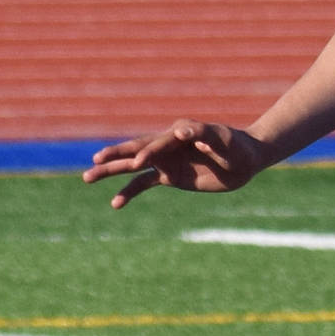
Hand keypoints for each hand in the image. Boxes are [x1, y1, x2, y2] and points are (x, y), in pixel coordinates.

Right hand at [82, 119, 266, 208]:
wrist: (247, 160)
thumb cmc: (237, 146)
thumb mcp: (224, 139)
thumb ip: (204, 134)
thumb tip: (181, 131)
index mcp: (180, 131)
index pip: (159, 142)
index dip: (149, 152)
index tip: (140, 164)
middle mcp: (168, 144)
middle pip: (137, 149)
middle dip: (116, 154)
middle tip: (95, 160)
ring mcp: (167, 160)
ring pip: (133, 166)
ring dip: (111, 171)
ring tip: (87, 178)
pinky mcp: (169, 176)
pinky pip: (143, 183)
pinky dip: (128, 192)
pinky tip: (114, 203)